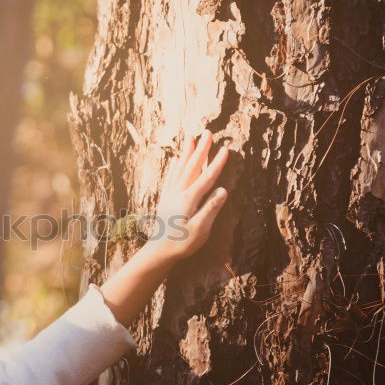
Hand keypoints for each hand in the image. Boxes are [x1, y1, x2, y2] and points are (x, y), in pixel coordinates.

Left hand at [150, 130, 228, 259]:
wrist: (158, 252)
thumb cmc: (181, 244)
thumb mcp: (200, 230)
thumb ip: (211, 209)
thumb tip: (223, 190)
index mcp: (189, 199)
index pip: (206, 177)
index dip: (217, 162)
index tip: (225, 148)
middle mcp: (178, 193)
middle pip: (192, 166)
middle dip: (201, 148)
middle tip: (207, 132)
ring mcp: (170, 194)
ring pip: (180, 167)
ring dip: (187, 152)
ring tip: (190, 137)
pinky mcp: (166, 199)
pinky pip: (171, 176)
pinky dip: (176, 166)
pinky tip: (177, 160)